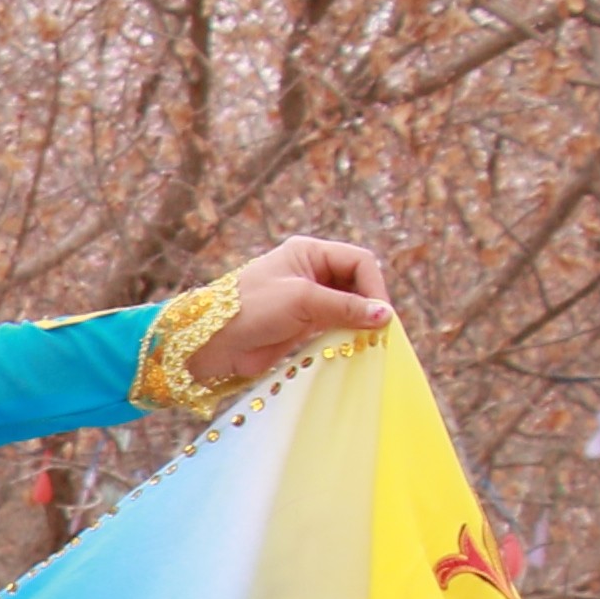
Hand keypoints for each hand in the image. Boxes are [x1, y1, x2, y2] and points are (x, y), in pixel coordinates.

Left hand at [188, 236, 395, 390]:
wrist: (214, 343)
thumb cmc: (252, 309)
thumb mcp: (301, 300)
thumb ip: (344, 307)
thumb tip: (385, 315)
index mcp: (310, 252)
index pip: (359, 262)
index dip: (374, 286)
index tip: (381, 315)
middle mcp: (312, 271)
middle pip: (358, 283)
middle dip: (370, 304)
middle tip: (380, 332)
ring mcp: (309, 298)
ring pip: (350, 306)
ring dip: (362, 322)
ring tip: (371, 341)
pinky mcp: (305, 324)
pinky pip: (338, 325)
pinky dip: (350, 334)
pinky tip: (356, 346)